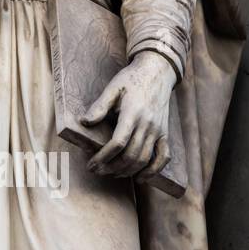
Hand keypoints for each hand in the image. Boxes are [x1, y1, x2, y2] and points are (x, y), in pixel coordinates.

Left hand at [82, 52, 176, 178]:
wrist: (157, 72)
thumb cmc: (131, 79)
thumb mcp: (112, 88)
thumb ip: (99, 106)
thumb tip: (84, 122)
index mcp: (132, 113)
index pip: (118, 143)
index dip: (103, 157)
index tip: (91, 164)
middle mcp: (147, 124)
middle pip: (130, 156)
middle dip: (111, 168)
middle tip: (97, 171)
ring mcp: (158, 130)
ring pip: (144, 159)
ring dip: (127, 171)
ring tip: (111, 173)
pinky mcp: (164, 133)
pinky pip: (163, 157)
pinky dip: (153, 171)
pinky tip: (140, 177)